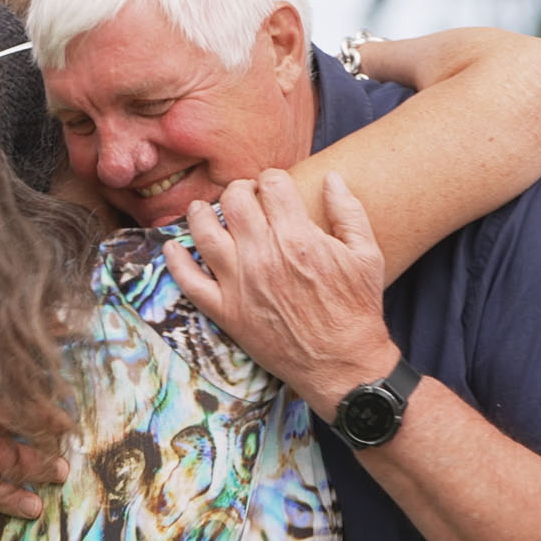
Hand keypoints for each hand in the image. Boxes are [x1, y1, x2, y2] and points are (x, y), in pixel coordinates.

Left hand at [165, 170, 400, 418]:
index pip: (272, 184)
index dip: (272, 179)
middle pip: (235, 201)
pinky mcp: (227, 312)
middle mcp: (263, 256)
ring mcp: (240, 284)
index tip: (274, 187)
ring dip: (200, 213)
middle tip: (245, 197)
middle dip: (239, 189)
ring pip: (204, 232)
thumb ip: (348, 211)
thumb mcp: (367, 255)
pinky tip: (172, 247)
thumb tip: (332, 177)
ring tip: (204, 210)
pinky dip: (175, 261)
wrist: (342, 364)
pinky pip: (188, 281)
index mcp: (298, 237)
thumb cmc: (357, 309)